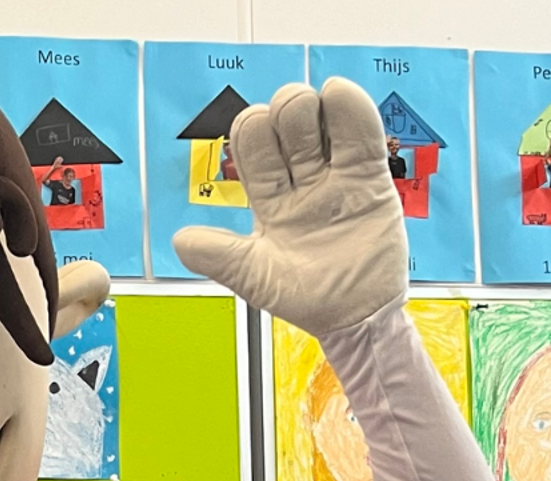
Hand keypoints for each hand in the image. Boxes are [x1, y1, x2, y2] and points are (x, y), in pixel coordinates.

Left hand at [172, 77, 407, 333]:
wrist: (355, 317)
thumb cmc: (304, 297)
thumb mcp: (254, 277)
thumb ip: (219, 256)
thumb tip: (180, 240)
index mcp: (268, 198)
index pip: (253, 148)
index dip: (251, 131)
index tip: (255, 129)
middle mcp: (300, 182)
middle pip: (286, 127)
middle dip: (284, 111)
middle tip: (290, 117)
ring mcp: (336, 178)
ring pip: (322, 125)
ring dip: (312, 105)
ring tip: (314, 107)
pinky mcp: (370, 180)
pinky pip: (362, 137)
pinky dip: (352, 110)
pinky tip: (339, 94)